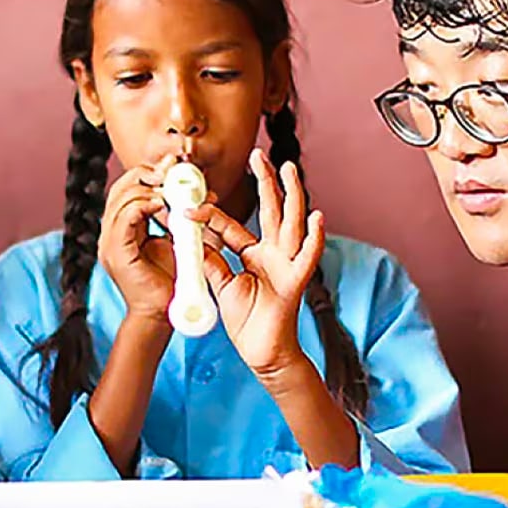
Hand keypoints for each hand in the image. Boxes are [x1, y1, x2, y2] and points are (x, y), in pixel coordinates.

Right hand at [97, 158, 177, 323]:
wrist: (163, 314)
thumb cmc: (172, 281)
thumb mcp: (182, 241)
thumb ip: (184, 219)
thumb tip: (202, 194)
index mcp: (124, 227)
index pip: (130, 188)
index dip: (150, 172)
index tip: (174, 164)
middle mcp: (112, 232)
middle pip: (122, 187)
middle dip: (148, 173)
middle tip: (172, 170)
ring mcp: (110, 242)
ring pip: (121, 197)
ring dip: (149, 187)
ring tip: (171, 189)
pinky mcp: (116, 252)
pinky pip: (125, 217)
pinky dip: (143, 204)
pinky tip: (162, 203)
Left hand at [187, 148, 325, 374]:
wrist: (262, 352)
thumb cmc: (247, 321)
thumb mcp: (222, 286)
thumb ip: (211, 262)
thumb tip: (193, 241)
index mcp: (254, 254)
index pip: (231, 227)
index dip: (211, 216)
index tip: (190, 205)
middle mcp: (273, 254)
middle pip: (270, 210)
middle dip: (265, 181)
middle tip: (258, 155)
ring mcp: (287, 265)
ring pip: (291, 223)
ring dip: (292, 195)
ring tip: (289, 169)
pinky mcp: (296, 281)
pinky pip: (308, 257)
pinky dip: (314, 238)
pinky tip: (317, 217)